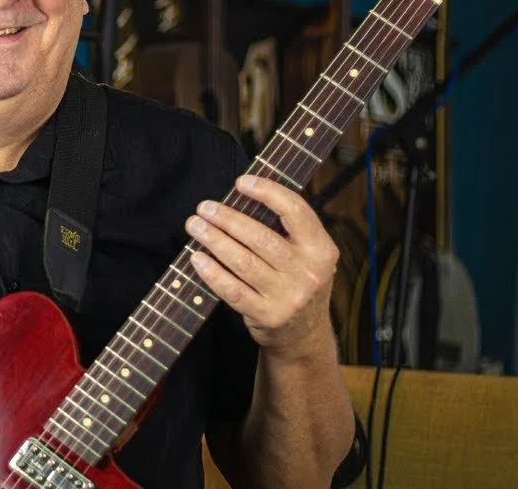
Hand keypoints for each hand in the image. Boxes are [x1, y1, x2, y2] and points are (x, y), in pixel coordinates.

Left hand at [185, 174, 338, 359]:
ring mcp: (289, 297)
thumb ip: (288, 230)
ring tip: (194, 226)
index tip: (241, 182)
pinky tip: (196, 258)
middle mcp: (309, 273)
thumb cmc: (297, 283)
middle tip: (203, 207)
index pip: (296, 211)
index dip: (267, 192)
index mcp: (322, 249)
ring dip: (214, 240)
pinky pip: (233, 290)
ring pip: (243, 262)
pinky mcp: (267, 316)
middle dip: (227, 219)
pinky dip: (212, 272)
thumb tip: (242, 196)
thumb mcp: (308, 256)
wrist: (303, 336)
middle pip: (261, 237)